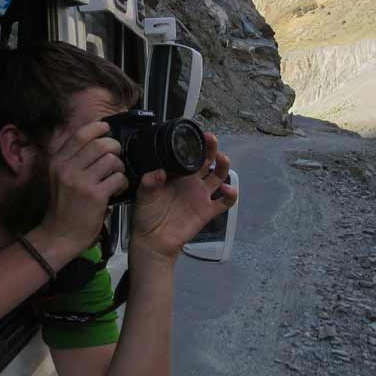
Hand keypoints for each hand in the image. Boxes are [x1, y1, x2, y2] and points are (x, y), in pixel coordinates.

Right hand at [35, 120, 127, 260]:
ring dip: (119, 167)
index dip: (96, 128)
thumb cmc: (63, 207)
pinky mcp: (95, 195)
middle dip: (114, 147)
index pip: (79, 136)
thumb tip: (95, 139)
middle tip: (116, 156)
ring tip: (116, 176)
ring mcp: (81, 182)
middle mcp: (67, 169)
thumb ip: (72, 159)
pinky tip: (118, 189)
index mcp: (58, 162)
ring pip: (111, 160)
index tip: (106, 127)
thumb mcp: (59, 177)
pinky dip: (123, 182)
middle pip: (99, 144)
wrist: (60, 234)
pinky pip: (118, 178)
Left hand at [131, 132, 235, 261]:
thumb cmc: (147, 215)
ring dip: (224, 165)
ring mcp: (201, 195)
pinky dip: (231, 194)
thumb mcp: (143, 195)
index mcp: (177, 174)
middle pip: (208, 160)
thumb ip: (149, 182)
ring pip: (220, 175)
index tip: (196, 135)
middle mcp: (192, 181)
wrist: (153, 240)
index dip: (195, 144)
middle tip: (211, 140)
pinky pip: (226, 202)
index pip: (189, 154)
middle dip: (212, 148)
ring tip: (222, 160)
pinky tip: (227, 189)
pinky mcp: (208, 211)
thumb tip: (159, 172)